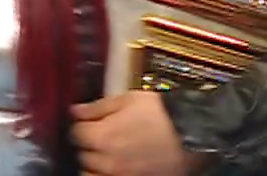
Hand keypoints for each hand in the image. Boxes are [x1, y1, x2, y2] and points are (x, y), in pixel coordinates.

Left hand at [70, 91, 194, 175]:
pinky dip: (107, 173)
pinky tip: (118, 164)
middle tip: (103, 135)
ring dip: (95, 163)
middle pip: (82, 154)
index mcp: (101, 137)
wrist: (191, 134)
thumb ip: (98, 107)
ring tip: (109, 153)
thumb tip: (75, 111)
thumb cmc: (161, 114)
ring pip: (90, 173)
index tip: (89, 122)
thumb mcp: (129, 99)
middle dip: (89, 144)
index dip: (82, 124)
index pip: (75, 133)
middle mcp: (105, 161)